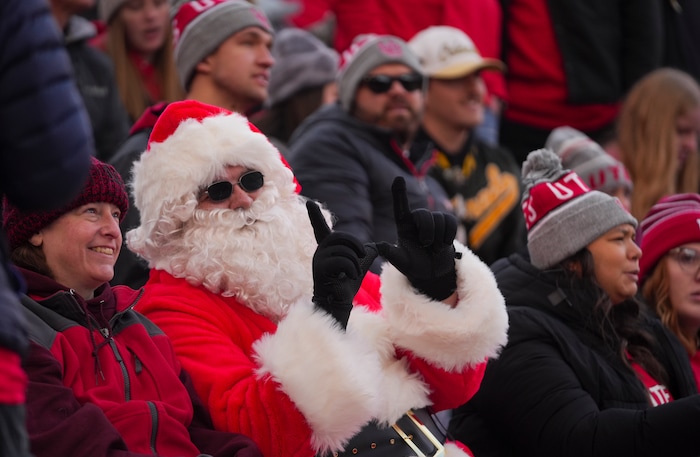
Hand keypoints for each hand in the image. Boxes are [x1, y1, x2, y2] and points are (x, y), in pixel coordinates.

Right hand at [306, 201, 377, 329]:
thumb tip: (376, 246)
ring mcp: (318, 259)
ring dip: (355, 262)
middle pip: (340, 236)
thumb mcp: (359, 265)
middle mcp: (320, 250)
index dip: (315, 216)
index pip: (320, 228)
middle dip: (355, 244)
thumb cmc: (347, 284)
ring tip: (354, 273)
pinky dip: (351, 268)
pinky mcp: (320, 269)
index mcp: (327, 247)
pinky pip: (340, 261)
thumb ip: (366, 254)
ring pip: (343, 250)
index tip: (309, 202)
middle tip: (363, 254)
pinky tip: (350, 276)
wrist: (338, 301)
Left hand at [376, 177, 458, 300]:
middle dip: (427, 232)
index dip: (399, 192)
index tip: (398, 178)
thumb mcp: (399, 260)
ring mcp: (432, 220)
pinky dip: (448, 235)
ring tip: (434, 248)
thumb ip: (389, 252)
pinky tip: (444, 244)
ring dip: (438, 238)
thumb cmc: (413, 265)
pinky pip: (451, 221)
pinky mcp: (446, 223)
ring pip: (439, 219)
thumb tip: (375, 246)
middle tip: (426, 245)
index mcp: (403, 224)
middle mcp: (417, 219)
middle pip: (424, 214)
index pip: (400, 206)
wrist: (432, 273)